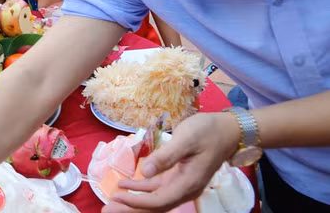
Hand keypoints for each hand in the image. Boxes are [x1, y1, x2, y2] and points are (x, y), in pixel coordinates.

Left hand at [102, 112, 239, 212]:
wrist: (227, 129)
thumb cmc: (207, 131)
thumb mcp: (186, 139)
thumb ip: (166, 156)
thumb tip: (145, 171)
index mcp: (188, 183)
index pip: (158, 201)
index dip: (136, 202)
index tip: (116, 197)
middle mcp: (185, 189)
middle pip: (155, 206)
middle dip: (131, 209)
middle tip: (107, 209)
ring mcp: (182, 184)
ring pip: (154, 199)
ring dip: (133, 201)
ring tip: (111, 201)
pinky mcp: (178, 177)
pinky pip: (157, 188)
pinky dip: (141, 189)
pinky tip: (124, 185)